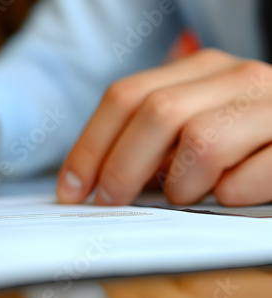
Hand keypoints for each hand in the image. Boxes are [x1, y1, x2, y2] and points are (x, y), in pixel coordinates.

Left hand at [57, 49, 271, 205]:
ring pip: (201, 142)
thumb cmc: (241, 138)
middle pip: (156, 113)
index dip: (89, 147)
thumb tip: (90, 178)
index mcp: (199, 69)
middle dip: (120, 168)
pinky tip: (227, 194)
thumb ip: (151, 134)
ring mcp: (271, 106)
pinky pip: (244, 180)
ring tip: (182, 194)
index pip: (124, 97)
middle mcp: (234, 77)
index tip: (71, 189)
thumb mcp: (192, 121)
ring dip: (179, 183)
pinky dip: (225, 196)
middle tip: (109, 202)